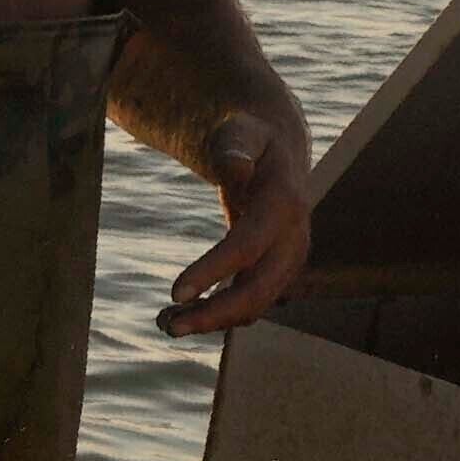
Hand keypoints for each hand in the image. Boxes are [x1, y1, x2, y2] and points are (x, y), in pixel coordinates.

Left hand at [159, 113, 317, 337]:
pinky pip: (251, 303)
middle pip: (258, 289)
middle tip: (166, 325)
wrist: (278, 152)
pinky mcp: (278, 272)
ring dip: (212, 320)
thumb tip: (236, 166)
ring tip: (165, 322)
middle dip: (215, 313)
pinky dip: (219, 314)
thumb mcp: (240, 134)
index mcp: (284, 204)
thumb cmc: (250, 140)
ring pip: (255, 304)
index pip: (248, 245)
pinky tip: (182, 315)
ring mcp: (289, 259)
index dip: (213, 270)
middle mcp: (294, 238)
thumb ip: (234, 149)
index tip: (174, 292)